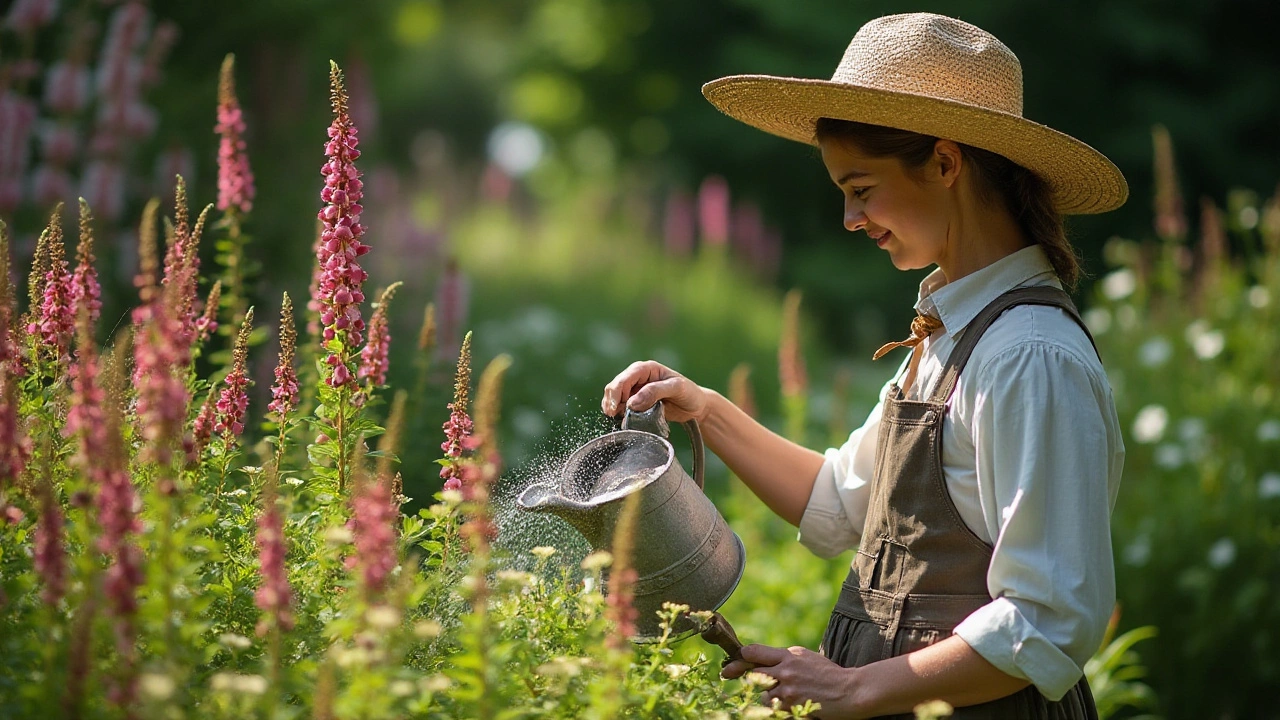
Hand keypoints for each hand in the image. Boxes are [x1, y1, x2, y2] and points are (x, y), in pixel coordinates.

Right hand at [601, 360, 709, 423]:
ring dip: (613, 407)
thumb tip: (632, 403)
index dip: (617, 393)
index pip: (624, 378)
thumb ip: (655, 392)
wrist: (696, 406)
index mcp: (646, 369)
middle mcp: (638, 377)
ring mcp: (636, 390)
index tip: (615, 409)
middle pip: (615, 387)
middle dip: (612, 401)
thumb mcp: (676, 388)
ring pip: (614, 397)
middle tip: (614, 416)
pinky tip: (623, 419)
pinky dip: (618, 413)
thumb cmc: (689, 393)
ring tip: (620, 418)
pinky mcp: (636, 402)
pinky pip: (621, 406)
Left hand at [722, 644, 865, 718]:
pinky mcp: (791, 705)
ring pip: (762, 693)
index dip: (739, 657)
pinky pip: (774, 707)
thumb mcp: (806, 658)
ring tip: (784, 695)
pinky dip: (777, 707)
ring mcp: (788, 688)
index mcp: (789, 655)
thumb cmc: (829, 674)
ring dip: (767, 695)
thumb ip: (785, 659)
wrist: (849, 690)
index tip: (731, 663)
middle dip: (747, 677)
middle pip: (752, 673)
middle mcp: (786, 669)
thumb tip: (764, 661)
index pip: (754, 652)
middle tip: (736, 678)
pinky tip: (790, 703)